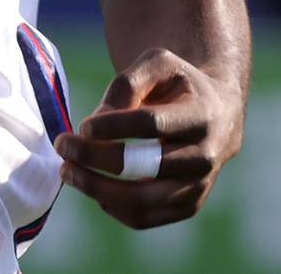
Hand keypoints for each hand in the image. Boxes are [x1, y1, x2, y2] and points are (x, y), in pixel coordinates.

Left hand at [53, 47, 243, 229]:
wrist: (217, 114)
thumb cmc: (178, 85)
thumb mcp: (158, 64)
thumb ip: (127, 83)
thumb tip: (94, 123)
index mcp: (202, 115)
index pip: (152, 124)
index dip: (113, 126)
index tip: (82, 126)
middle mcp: (206, 155)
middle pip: (144, 165)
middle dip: (96, 158)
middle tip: (63, 146)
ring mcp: (199, 185)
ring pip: (142, 201)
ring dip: (96, 188)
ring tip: (68, 171)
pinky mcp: (188, 206)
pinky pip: (144, 217)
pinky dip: (112, 206)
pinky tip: (93, 186)